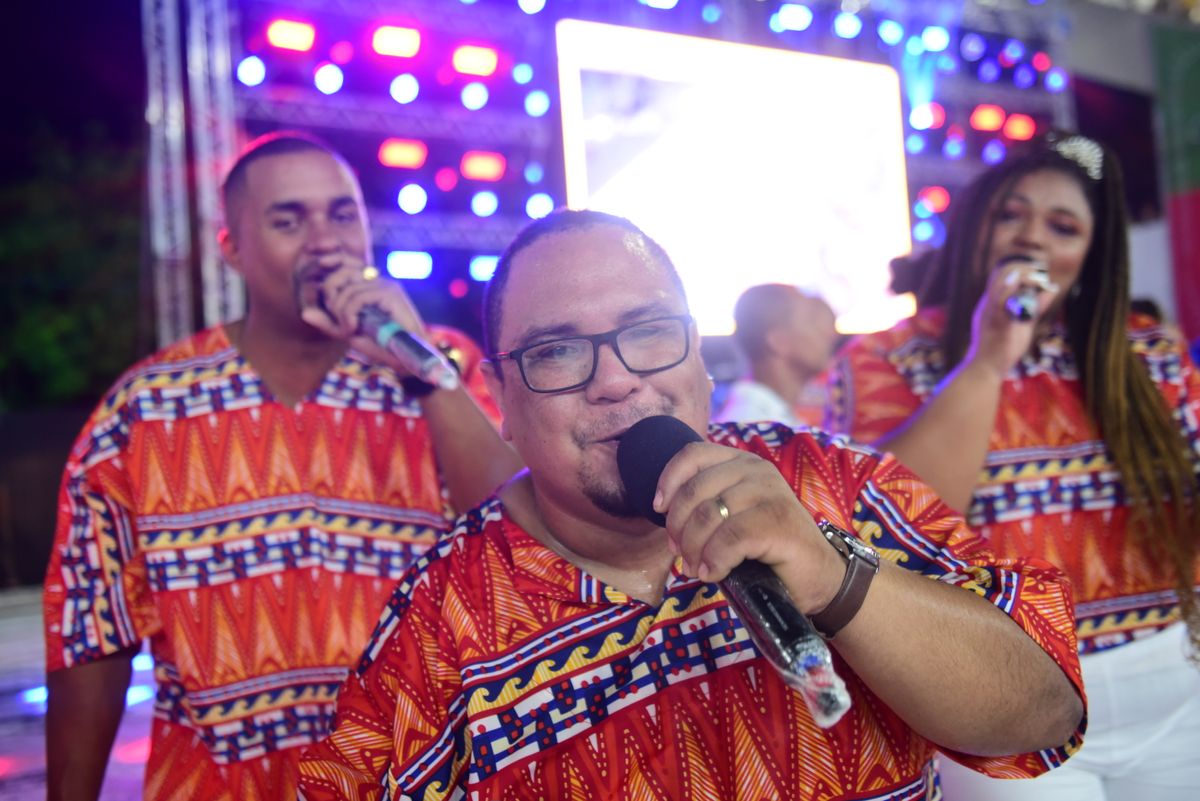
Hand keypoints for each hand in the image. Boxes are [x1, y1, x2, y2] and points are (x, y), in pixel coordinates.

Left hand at [299, 260, 428, 374]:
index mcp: (370, 284)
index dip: (331, 262)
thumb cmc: (381, 346)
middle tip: (336, 318)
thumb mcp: (348, 333)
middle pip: (343, 270)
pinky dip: (349, 315)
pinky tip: (353, 329)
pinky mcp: (390, 294)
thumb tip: (304, 312)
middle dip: (331, 293)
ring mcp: (386, 285)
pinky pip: (357, 298)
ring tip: (349, 330)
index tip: (317, 270)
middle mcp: (379, 280)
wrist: (407, 359)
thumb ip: (328, 322)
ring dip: (341, 313)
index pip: (347, 262)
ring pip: (348, 289)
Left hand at [654, 441, 844, 613]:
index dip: (668, 480)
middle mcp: (756, 470)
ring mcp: (770, 493)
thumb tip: (665, 517)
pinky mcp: (778, 521)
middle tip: (681, 556)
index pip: (693, 454)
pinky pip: (729, 539)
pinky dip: (714, 561)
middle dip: (678, 528)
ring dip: (694, 550)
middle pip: (694, 491)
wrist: (819, 577)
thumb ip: (705, 507)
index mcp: (742, 463)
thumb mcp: (733, 518)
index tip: (659, 509)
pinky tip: (714, 574)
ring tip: (697, 569)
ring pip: (708, 516)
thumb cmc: (769, 551)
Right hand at [967, 257, 1058, 375]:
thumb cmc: (1002, 349)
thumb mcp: (1023, 324)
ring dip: (1021, 277)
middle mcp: (988, 304)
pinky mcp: (995, 323)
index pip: (1002, 276)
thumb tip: (1052, 288)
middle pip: (1001, 275)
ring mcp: (990, 312)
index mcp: (991, 304)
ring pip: (1000, 285)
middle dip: (1022, 269)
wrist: (984, 369)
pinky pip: (1000, 301)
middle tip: (1040, 274)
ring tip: (1038, 278)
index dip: (1020, 269)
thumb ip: (1036, 307)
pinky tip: (1018, 280)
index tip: (1037, 271)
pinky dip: (1008, 289)